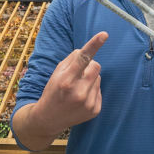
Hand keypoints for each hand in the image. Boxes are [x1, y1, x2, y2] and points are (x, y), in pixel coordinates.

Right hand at [13, 31, 107, 149]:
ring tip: (78, 88)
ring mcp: (88, 103)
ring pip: (99, 77)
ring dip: (90, 79)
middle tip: (78, 74)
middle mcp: (78, 93)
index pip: (82, 58)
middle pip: (96, 66)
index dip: (94, 45)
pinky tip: (81, 98)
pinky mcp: (95, 110)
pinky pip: (100, 90)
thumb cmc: (53, 91)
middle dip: (89, 66)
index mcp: (66, 81)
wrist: (49, 119)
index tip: (104, 34)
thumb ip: (71, 60)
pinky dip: (92, 90)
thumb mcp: (56, 73)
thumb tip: (87, 51)